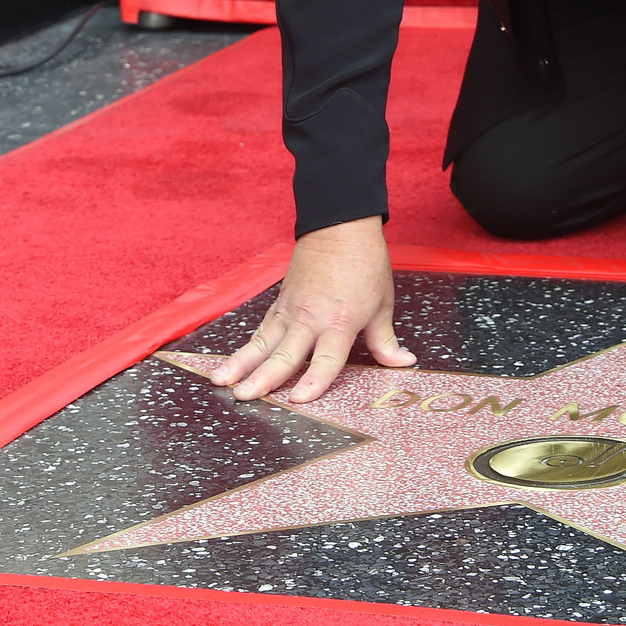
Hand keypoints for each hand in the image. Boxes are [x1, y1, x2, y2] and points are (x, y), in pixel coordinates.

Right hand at [207, 216, 415, 403]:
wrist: (340, 226)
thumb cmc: (364, 263)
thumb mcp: (382, 304)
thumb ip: (386, 341)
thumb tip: (403, 363)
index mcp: (340, 322)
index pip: (326, 359)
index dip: (314, 381)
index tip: (299, 399)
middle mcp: (311, 318)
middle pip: (284, 354)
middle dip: (262, 377)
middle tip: (243, 396)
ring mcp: (291, 310)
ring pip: (263, 342)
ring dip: (241, 363)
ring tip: (221, 381)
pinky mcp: (279, 302)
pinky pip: (261, 329)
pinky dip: (245, 347)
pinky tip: (230, 363)